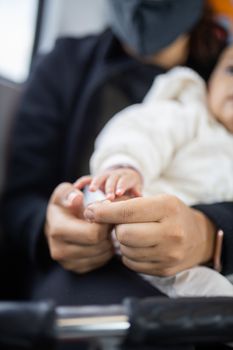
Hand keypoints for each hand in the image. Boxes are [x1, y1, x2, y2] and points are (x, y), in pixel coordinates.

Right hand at [45, 183, 113, 272]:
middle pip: (99, 246)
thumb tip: (77, 198)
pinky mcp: (76, 269)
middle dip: (108, 232)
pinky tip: (101, 239)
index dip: (105, 222)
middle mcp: (59, 250)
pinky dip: (106, 251)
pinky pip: (101, 262)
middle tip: (109, 221)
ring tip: (105, 229)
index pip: (93, 234)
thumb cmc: (64, 205)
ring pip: (102, 255)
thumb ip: (70, 193)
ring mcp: (67, 263)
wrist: (55, 224)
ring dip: (109, 241)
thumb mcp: (64, 193)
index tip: (107, 212)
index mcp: (58, 230)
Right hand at [74, 167, 141, 200]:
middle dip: (110, 188)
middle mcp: (115, 175)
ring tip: (93, 190)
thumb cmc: (132, 188)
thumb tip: (140, 198)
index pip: (124, 181)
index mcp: (127, 178)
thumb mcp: (136, 189)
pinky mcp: (96, 179)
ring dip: (96, 183)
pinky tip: (76, 187)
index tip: (119, 193)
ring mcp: (104, 177)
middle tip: (108, 197)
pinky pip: (88, 179)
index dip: (121, 186)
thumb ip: (137, 193)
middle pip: (112, 179)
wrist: (125, 176)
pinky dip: (82, 182)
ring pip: (100, 178)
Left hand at [84, 195, 215, 275]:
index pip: (128, 211)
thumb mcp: (157, 200)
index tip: (90, 211)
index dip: (104, 212)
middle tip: (121, 224)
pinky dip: (129, 254)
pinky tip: (140, 246)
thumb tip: (95, 211)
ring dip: (123, 242)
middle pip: (124, 234)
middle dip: (116, 228)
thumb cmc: (172, 215)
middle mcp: (171, 232)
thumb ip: (128, 204)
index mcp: (168, 208)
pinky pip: (131, 263)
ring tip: (134, 234)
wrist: (198, 237)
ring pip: (126, 250)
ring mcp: (169, 254)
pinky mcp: (164, 270)